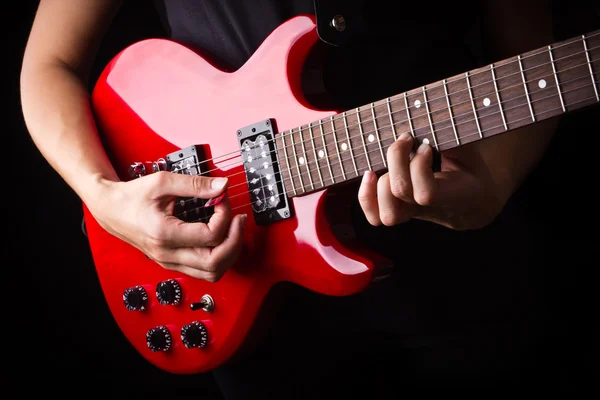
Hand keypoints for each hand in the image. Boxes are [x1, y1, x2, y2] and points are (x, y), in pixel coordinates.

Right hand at [89, 171, 246, 281]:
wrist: (110, 210)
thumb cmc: (133, 196)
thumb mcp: (163, 182)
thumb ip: (195, 184)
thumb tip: (223, 186)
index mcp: (164, 233)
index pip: (210, 236)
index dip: (224, 216)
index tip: (222, 199)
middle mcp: (167, 254)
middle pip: (215, 262)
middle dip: (235, 240)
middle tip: (238, 219)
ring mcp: (169, 262)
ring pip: (212, 273)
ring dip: (230, 253)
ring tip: (233, 230)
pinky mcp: (172, 263)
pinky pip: (203, 271)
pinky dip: (219, 258)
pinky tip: (221, 238)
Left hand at [358, 132, 506, 229]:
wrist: (475, 202)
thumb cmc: (472, 166)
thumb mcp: (471, 147)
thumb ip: (456, 135)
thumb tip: (433, 118)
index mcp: (455, 196)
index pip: (425, 194)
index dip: (418, 166)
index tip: (426, 146)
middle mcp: (431, 210)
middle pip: (400, 193)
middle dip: (397, 161)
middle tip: (407, 140)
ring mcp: (412, 213)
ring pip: (387, 214)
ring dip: (380, 181)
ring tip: (388, 162)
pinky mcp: (399, 210)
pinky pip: (375, 217)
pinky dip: (366, 197)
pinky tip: (370, 175)